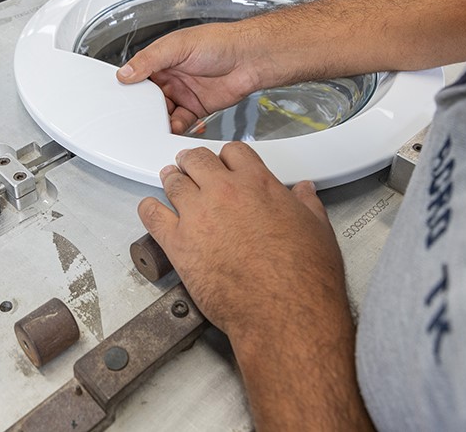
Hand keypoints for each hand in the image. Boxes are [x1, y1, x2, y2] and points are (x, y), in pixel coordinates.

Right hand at [116, 22, 267, 133]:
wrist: (250, 59)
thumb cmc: (220, 42)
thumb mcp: (177, 45)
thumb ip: (150, 60)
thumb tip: (126, 73)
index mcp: (163, 58)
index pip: (138, 75)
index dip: (131, 88)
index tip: (123, 100)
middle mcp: (172, 76)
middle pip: (149, 98)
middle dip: (144, 109)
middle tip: (139, 118)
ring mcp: (184, 93)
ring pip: (164, 113)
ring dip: (160, 121)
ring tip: (157, 125)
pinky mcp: (197, 108)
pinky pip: (181, 122)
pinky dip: (176, 128)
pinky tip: (175, 127)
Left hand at [137, 142, 347, 340]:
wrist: (284, 311)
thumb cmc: (303, 277)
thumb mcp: (317, 230)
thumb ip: (306, 204)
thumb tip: (304, 192)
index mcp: (258, 184)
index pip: (234, 153)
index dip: (228, 157)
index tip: (225, 163)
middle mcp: (224, 193)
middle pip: (198, 160)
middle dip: (193, 161)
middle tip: (190, 165)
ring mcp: (198, 215)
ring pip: (173, 182)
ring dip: (171, 179)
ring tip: (170, 179)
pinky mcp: (178, 243)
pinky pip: (152, 215)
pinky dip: (148, 209)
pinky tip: (150, 208)